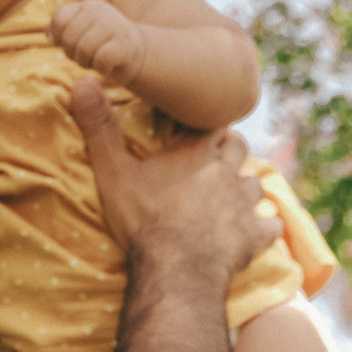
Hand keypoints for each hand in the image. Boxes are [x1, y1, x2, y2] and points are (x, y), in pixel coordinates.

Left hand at [48, 0, 147, 90]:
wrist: (138, 53)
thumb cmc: (102, 45)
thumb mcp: (81, 32)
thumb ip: (63, 29)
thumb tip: (48, 34)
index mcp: (86, 7)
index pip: (60, 19)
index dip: (59, 37)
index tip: (71, 44)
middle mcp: (99, 11)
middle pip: (69, 38)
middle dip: (73, 54)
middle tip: (86, 56)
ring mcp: (113, 25)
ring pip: (83, 50)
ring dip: (87, 63)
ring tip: (97, 61)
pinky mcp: (124, 44)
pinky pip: (101, 60)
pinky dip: (101, 69)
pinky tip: (108, 66)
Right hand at [67, 78, 277, 280]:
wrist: (176, 270)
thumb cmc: (143, 221)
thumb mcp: (113, 173)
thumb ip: (99, 129)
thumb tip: (81, 82)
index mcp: (195, 152)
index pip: (211, 123)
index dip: (206, 123)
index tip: (198, 126)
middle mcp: (225, 172)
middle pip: (238, 149)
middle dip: (229, 150)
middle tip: (216, 157)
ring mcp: (242, 206)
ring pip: (255, 185)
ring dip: (246, 186)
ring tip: (234, 193)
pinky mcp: (253, 238)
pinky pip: (270, 226)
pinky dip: (266, 226)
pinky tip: (261, 229)